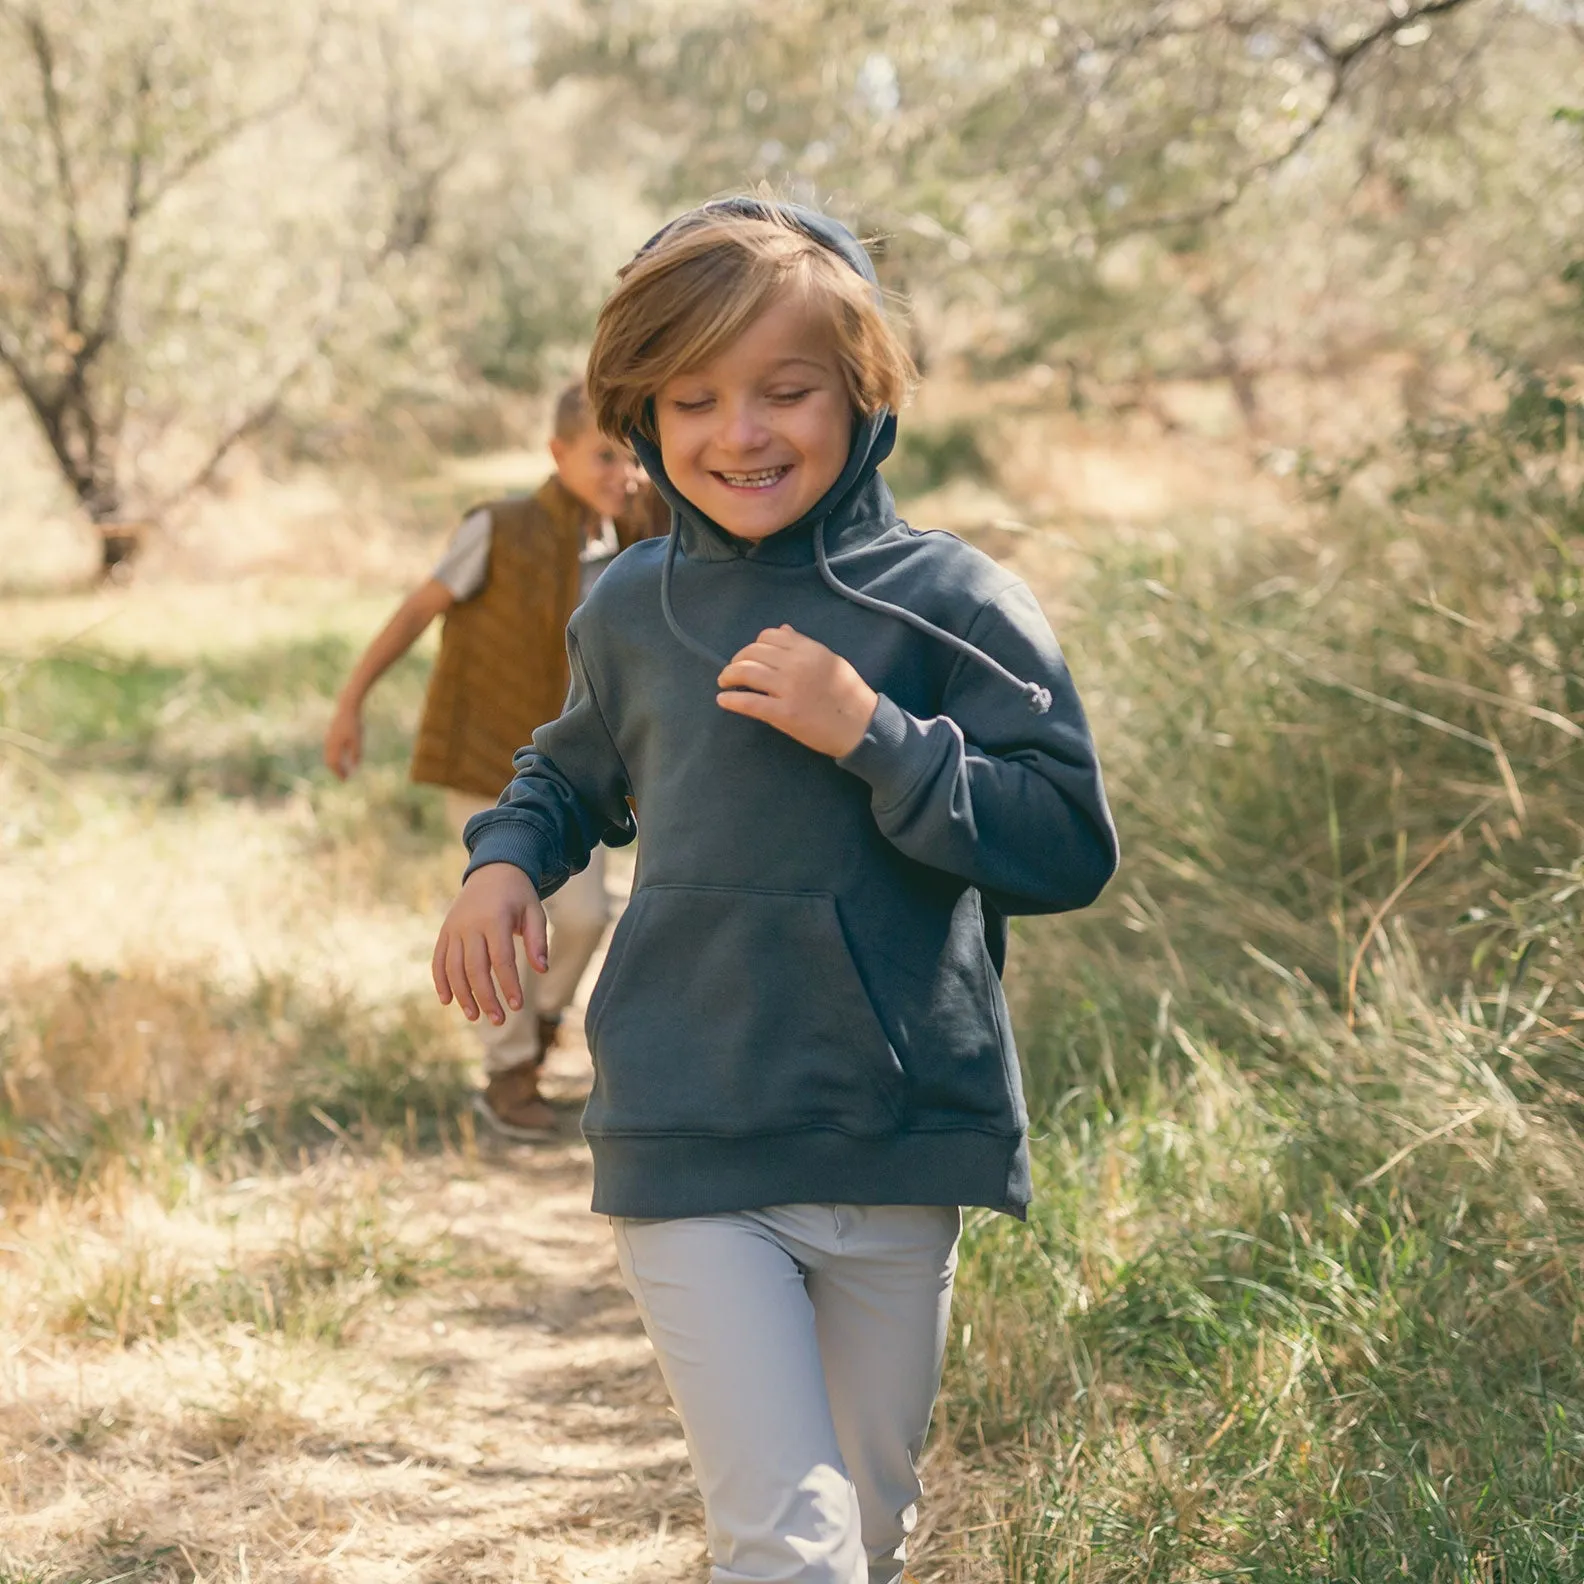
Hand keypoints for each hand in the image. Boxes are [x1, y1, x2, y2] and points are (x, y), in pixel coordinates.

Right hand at [324, 702, 362, 779]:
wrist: (347, 708)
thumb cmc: (354, 725)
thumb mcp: (357, 741)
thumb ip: (355, 755)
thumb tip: (354, 768)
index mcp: (334, 746)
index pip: (334, 764)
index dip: (339, 773)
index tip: (345, 780)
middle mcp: (329, 743)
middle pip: (329, 761)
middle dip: (336, 770)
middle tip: (344, 778)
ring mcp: (329, 738)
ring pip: (329, 755)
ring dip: (335, 764)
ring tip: (343, 770)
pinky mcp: (331, 734)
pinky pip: (331, 750)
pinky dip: (335, 757)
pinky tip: (342, 758)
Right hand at [432, 863, 548, 1024]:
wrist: (493, 870)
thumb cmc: (518, 896)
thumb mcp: (534, 911)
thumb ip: (538, 940)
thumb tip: (543, 970)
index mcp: (495, 919)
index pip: (501, 959)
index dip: (509, 984)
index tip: (518, 1006)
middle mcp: (470, 925)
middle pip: (475, 968)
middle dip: (486, 997)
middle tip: (499, 1020)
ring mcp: (454, 928)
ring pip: (454, 968)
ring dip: (463, 995)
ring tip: (475, 1016)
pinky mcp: (445, 932)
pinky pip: (439, 960)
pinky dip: (440, 981)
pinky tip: (448, 1001)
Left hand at [717, 625, 878, 756]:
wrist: (862, 726)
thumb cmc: (849, 694)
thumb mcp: (830, 660)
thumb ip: (804, 645)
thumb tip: (782, 629)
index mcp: (808, 649)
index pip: (769, 636)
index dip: (754, 645)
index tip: (749, 656)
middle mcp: (796, 664)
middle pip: (753, 653)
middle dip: (736, 660)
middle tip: (731, 671)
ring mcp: (788, 689)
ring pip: (746, 672)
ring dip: (728, 676)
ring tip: (724, 682)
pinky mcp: (783, 714)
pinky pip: (749, 702)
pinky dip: (731, 700)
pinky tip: (723, 700)